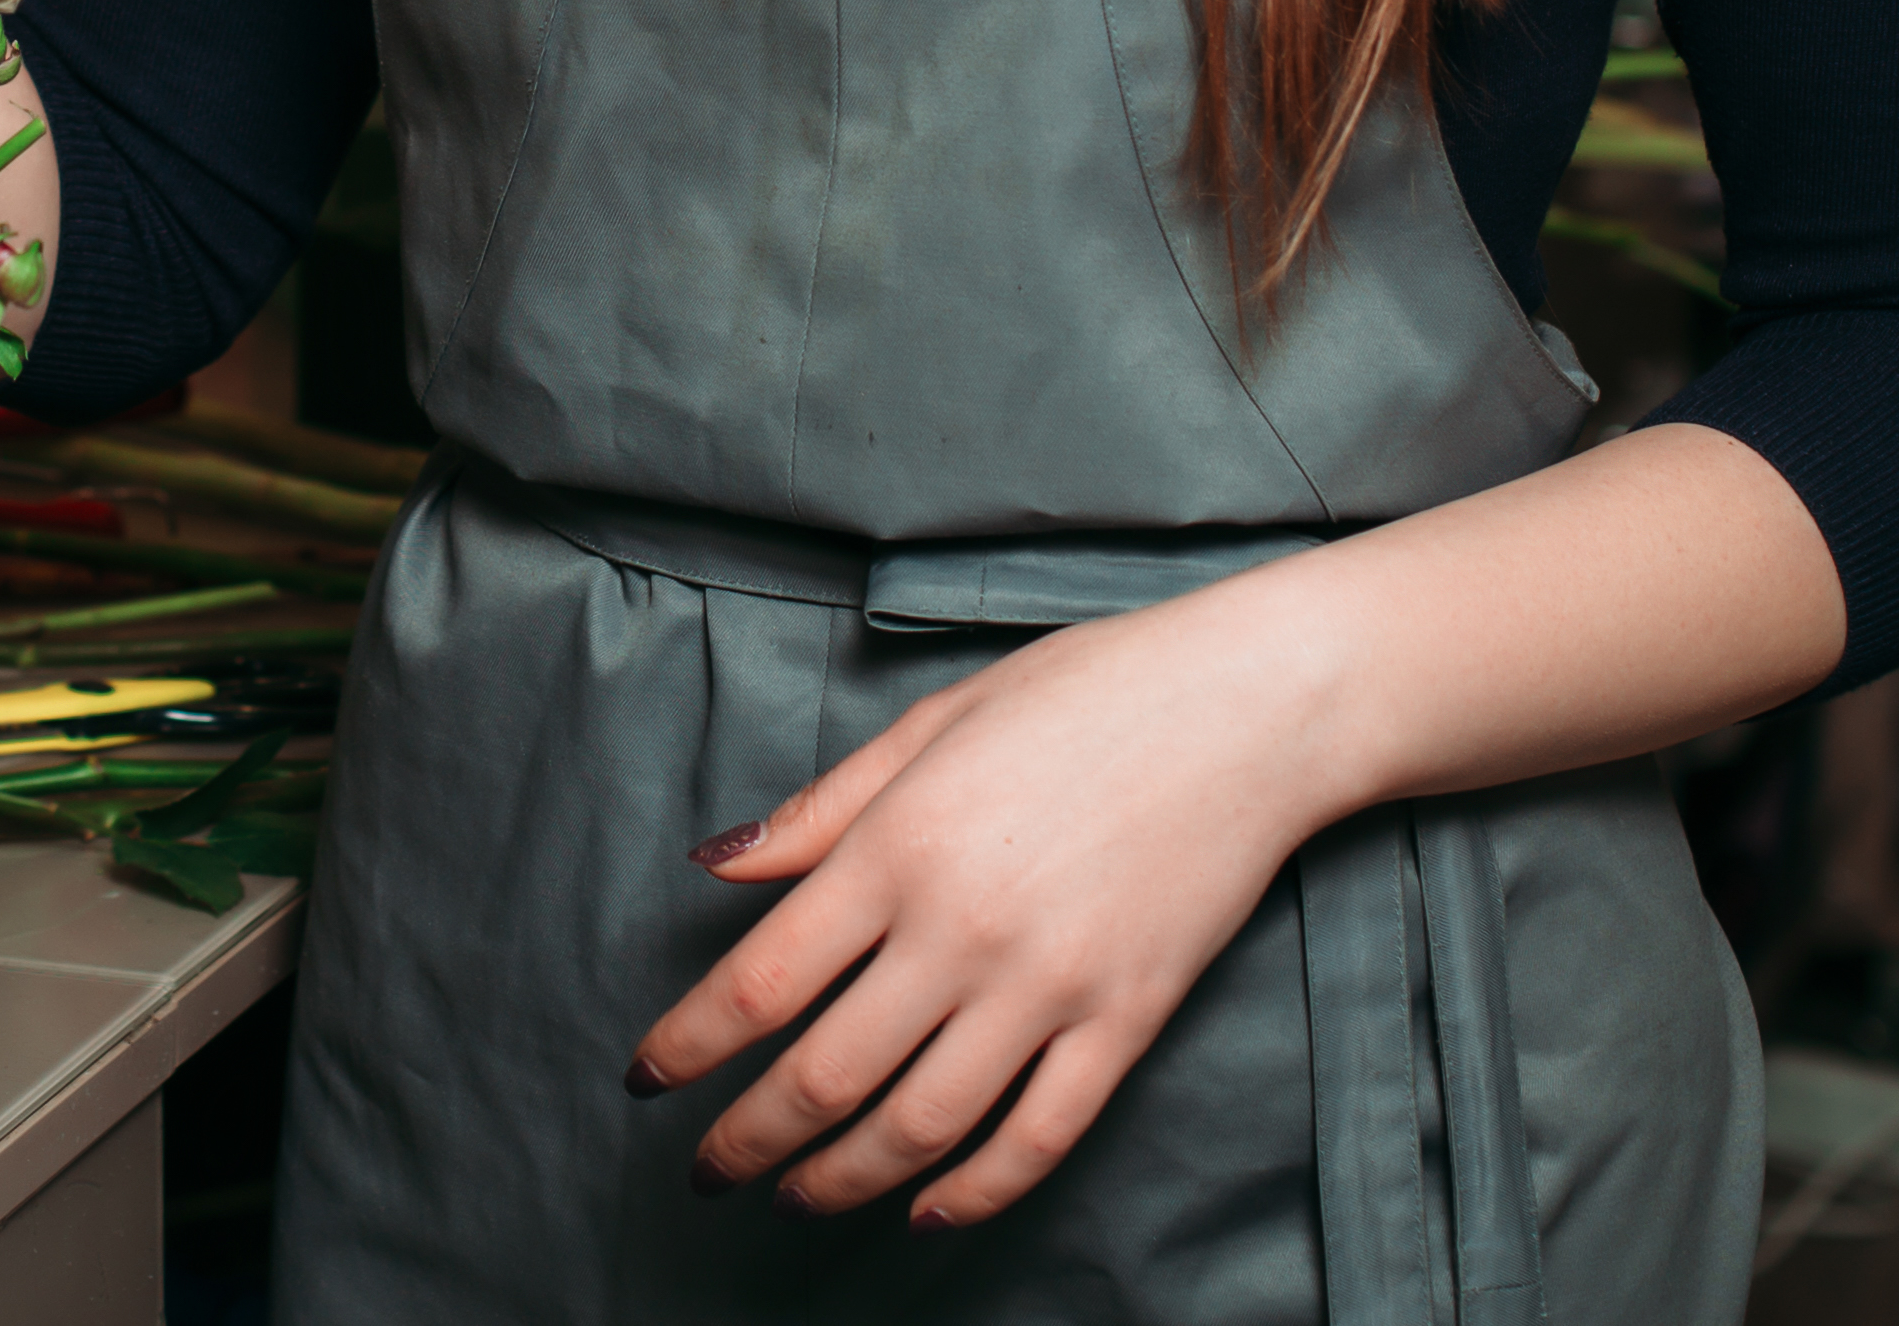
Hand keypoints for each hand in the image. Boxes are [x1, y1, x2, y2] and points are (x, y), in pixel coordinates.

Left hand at [625, 594, 1332, 1230]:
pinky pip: (1037, 1136)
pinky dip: (975, 1191)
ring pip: (922, 1125)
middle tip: (707, 1169)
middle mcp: (964, 930)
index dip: (691, 1046)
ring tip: (798, 1195)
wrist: (1250, 707)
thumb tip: (716, 867)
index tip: (649, 1080)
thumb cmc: (1086, 692)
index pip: (761, 981)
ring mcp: (1051, 986)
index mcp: (901, 847)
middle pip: (825, 1074)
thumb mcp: (932, 722)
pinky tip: (928, 1207)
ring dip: (844, 1177)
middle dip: (749, 1139)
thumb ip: (821, 810)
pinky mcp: (1127, 1021)